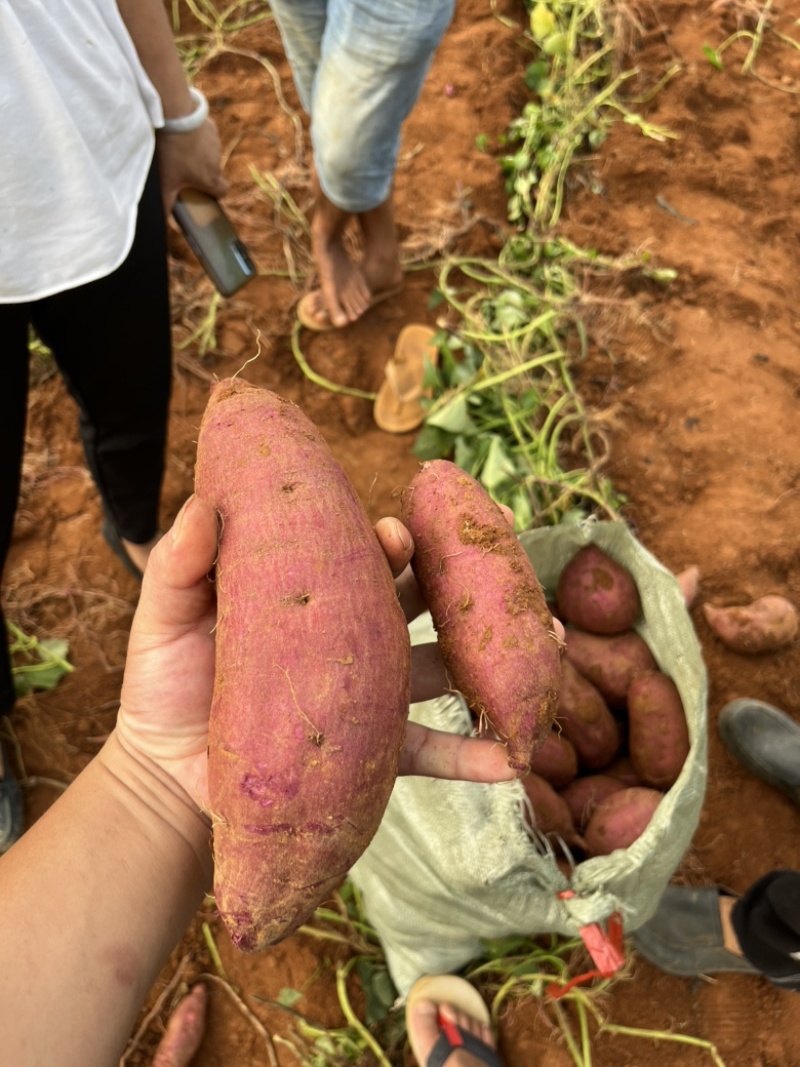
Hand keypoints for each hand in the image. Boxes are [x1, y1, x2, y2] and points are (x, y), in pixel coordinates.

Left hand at [116, 501, 519, 811]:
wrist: (165, 778)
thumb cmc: (166, 688)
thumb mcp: (165, 620)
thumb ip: (180, 566)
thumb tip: (204, 504)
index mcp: (316, 600)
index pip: (365, 558)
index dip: (394, 540)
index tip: (405, 532)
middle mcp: (353, 642)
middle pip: (420, 603)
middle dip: (466, 588)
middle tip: (507, 577)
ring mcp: (369, 698)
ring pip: (443, 671)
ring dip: (492, 665)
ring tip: (541, 652)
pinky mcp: (372, 756)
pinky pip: (431, 753)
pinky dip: (472, 756)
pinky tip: (509, 758)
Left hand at [155, 119, 228, 215]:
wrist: (175, 114)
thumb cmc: (172, 152)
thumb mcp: (165, 182)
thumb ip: (166, 203)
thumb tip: (163, 224)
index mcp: (211, 178)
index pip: (223, 192)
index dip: (214, 194)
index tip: (202, 191)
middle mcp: (217, 161)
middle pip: (213, 171)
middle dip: (201, 172)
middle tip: (182, 169)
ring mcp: (215, 142)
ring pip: (209, 152)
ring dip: (198, 152)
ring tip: (178, 147)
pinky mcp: (209, 124)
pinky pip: (204, 134)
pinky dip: (195, 135)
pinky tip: (181, 132)